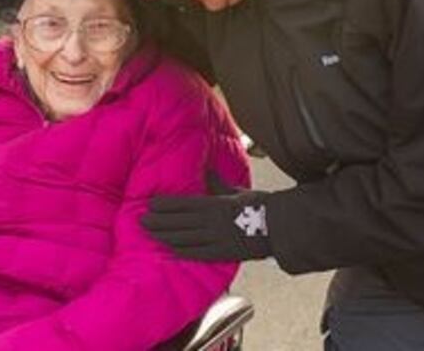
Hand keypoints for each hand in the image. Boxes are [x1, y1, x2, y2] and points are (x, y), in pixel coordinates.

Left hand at [141, 172, 272, 260]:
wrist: (281, 227)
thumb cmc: (260, 205)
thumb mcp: (237, 190)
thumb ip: (218, 183)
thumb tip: (206, 169)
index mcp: (217, 204)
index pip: (185, 204)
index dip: (166, 205)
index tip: (150, 204)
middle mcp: (214, 222)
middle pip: (180, 222)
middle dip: (159, 221)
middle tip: (142, 220)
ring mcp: (217, 239)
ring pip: (185, 238)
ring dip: (165, 236)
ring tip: (150, 233)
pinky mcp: (223, 253)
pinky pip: (198, 253)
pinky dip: (182, 251)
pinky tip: (170, 250)